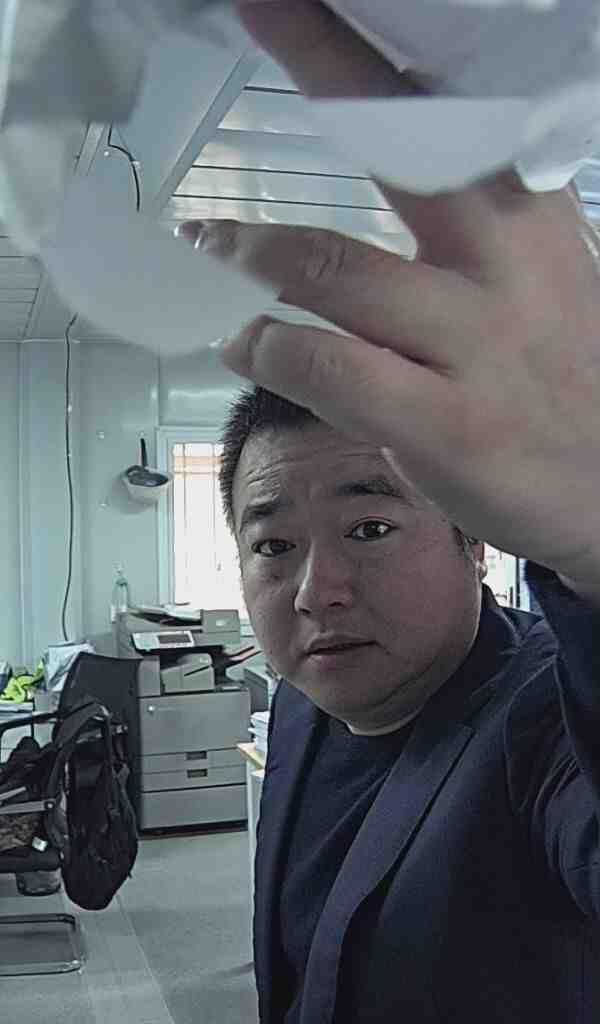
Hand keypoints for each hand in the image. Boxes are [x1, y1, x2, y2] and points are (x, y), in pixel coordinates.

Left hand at [194, 1, 599, 582]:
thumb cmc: (563, 381)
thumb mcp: (545, 280)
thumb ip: (482, 228)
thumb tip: (399, 177)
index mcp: (531, 221)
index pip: (450, 114)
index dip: (371, 49)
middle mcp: (505, 267)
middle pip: (400, 151)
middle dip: (322, 68)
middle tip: (258, 7)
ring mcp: (472, 347)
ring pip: (334, 270)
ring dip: (252, 248)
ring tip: (210, 240)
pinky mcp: (442, 424)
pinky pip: (326, 368)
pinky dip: (268, 349)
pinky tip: (244, 345)